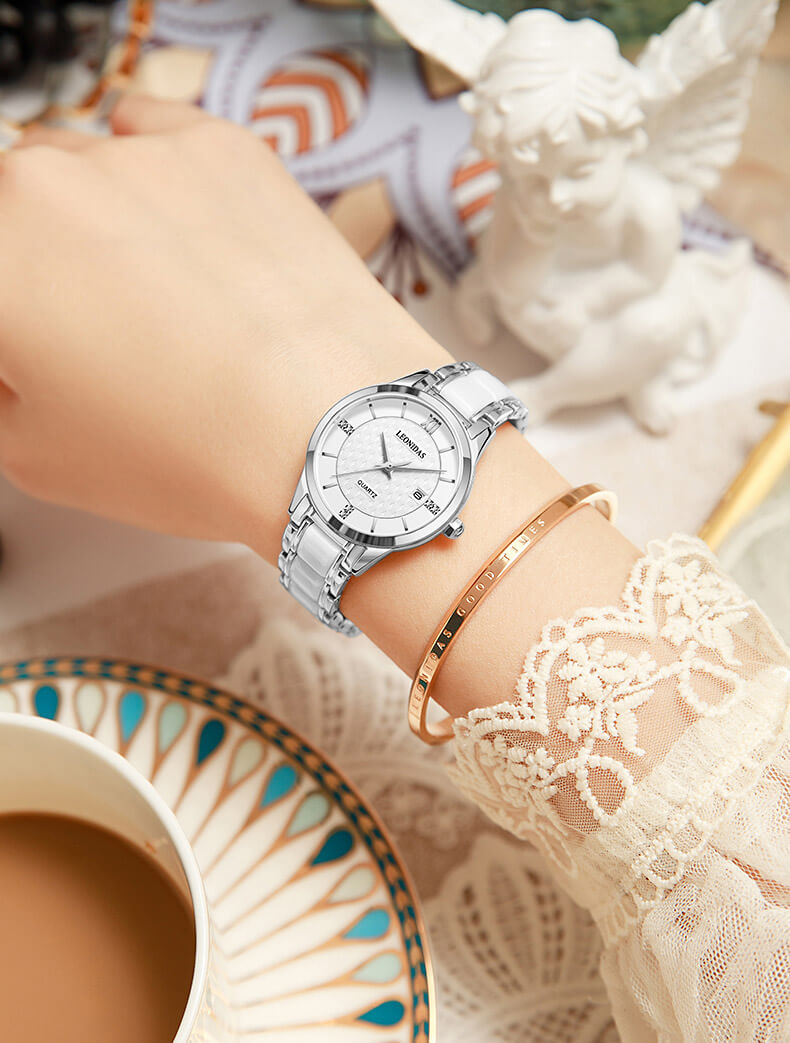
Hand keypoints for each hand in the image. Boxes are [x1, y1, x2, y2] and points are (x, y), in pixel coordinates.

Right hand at [0, 96, 449, 559]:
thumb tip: (14, 353)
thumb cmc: (191, 453)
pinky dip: (146, 168)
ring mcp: (133, 154)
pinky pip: (148, 129)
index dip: (20, 325)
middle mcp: (38, 186)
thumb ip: (0, 385)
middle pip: (12, 210)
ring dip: (87, 217)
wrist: (328, 432)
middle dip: (35, 266)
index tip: (42, 349)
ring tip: (151, 291)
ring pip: (73, 166)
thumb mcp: (35, 455)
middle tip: (87, 330)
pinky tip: (173, 223)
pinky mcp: (215, 144)